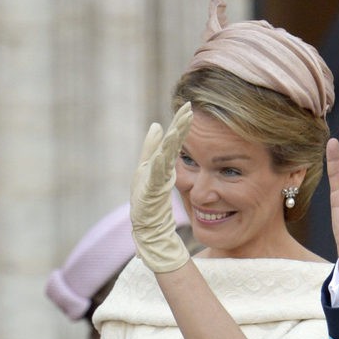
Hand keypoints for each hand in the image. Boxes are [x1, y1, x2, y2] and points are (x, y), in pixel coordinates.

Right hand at [130, 104, 191, 274]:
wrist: (148, 230)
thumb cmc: (151, 204)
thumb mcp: (160, 177)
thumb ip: (157, 152)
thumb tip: (158, 126)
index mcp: (161, 164)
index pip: (173, 141)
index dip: (180, 125)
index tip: (191, 108)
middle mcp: (155, 169)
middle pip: (168, 144)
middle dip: (178, 126)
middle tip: (189, 108)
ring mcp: (151, 180)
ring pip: (163, 157)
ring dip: (171, 141)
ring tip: (180, 128)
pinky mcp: (150, 192)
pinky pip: (156, 177)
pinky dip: (159, 164)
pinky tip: (165, 152)